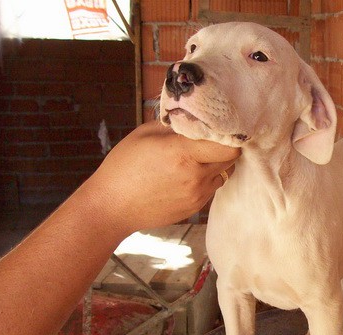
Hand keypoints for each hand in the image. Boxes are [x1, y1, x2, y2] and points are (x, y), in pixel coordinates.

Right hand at [83, 121, 239, 235]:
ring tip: (196, 158)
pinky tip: (185, 175)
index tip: (221, 128)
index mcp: (183, 153)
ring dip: (216, 164)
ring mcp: (197, 195)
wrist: (111, 207)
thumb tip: (196, 118)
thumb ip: (175, 125)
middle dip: (224, 147)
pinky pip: (211, 188)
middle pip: (231, 158)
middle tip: (210, 139)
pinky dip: (206, 179)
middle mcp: (195, 176)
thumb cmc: (123, 166)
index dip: (228, 135)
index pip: (228, 145)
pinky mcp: (194, 208)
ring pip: (224, 174)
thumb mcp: (145, 134)